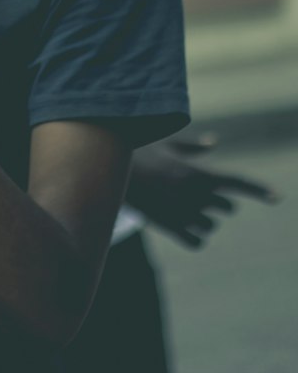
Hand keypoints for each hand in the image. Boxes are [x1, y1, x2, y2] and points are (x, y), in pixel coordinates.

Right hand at [126, 133, 279, 248]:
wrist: (108, 169)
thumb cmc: (137, 152)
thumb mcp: (165, 144)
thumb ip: (193, 148)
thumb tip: (214, 142)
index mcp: (197, 172)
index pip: (236, 181)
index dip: (258, 189)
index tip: (277, 197)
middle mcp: (194, 194)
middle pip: (226, 207)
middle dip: (216, 201)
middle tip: (193, 191)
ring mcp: (182, 212)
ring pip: (209, 225)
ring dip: (201, 218)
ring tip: (178, 205)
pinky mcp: (169, 227)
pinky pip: (196, 242)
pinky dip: (194, 237)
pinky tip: (182, 226)